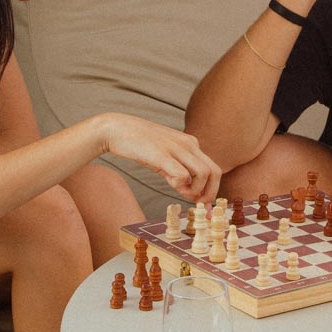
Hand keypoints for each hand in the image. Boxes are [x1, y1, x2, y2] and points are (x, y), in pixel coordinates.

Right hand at [96, 114, 221, 202]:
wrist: (117, 129)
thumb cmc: (139, 145)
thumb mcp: (165, 157)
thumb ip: (178, 171)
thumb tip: (189, 190)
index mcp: (190, 144)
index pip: (213, 169)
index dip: (211, 190)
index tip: (201, 203)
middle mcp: (188, 144)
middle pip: (214, 173)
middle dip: (208, 193)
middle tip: (195, 202)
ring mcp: (176, 148)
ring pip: (203, 174)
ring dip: (194, 190)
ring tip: (179, 191)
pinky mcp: (162, 154)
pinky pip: (182, 174)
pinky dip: (180, 184)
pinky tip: (169, 182)